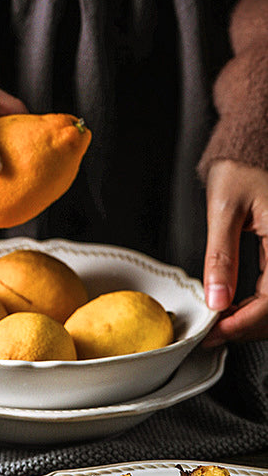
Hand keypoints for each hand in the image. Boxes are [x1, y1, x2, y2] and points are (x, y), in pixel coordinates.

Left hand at [202, 160, 267, 344]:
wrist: (258, 143)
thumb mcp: (225, 209)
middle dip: (248, 326)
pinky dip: (261, 303)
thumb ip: (221, 256)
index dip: (244, 322)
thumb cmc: (244, 165)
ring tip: (222, 321)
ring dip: (255, 318)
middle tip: (214, 331)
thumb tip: (216, 299)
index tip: (216, 331)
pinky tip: (238, 305)